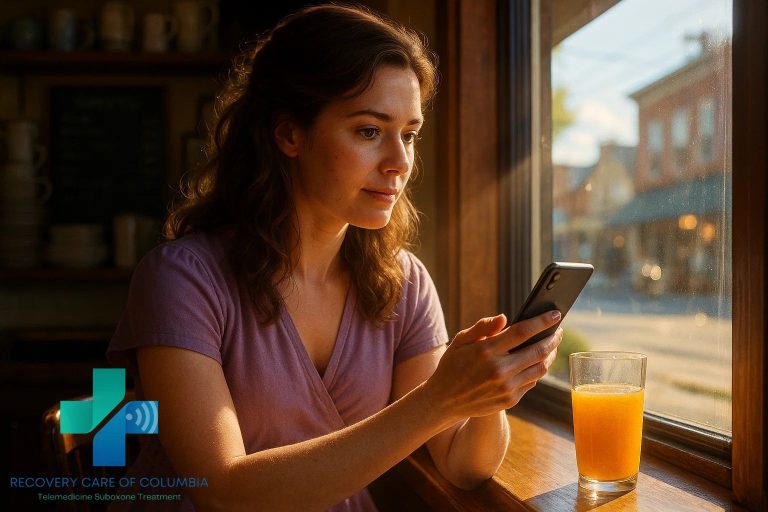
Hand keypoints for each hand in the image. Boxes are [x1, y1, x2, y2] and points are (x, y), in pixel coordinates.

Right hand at [422, 311, 563, 423]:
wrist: (444, 401)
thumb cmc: (452, 365)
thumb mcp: (460, 341)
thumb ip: (482, 328)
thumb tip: (504, 318)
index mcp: (485, 351)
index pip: (522, 332)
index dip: (542, 322)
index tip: (555, 315)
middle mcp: (499, 370)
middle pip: (538, 351)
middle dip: (553, 338)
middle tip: (559, 330)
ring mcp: (506, 387)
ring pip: (540, 368)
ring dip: (549, 355)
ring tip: (550, 346)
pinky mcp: (510, 400)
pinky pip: (532, 382)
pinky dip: (537, 370)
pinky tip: (536, 362)